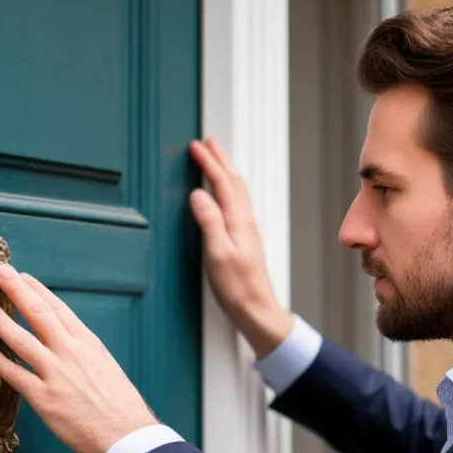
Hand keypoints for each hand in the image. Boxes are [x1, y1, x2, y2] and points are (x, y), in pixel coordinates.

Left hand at [0, 264, 158, 452]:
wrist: (128, 437)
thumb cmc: (122, 408)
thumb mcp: (108, 368)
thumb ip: (85, 354)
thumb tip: (69, 345)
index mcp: (89, 344)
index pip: (59, 309)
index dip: (38, 290)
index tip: (24, 277)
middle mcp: (71, 353)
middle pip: (39, 313)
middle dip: (17, 290)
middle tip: (0, 273)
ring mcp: (57, 375)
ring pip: (21, 340)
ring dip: (1, 322)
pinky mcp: (45, 399)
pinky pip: (15, 375)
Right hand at [188, 137, 293, 356]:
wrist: (257, 310)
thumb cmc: (238, 288)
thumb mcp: (217, 254)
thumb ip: (208, 222)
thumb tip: (198, 195)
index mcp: (238, 221)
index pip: (222, 184)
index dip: (209, 163)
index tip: (195, 146)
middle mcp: (245, 222)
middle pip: (233, 182)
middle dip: (220, 160)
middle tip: (208, 142)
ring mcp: (247, 230)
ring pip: (237, 191)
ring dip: (226, 171)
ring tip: (217, 159)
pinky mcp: (245, 240)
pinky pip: (237, 203)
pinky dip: (230, 189)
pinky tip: (227, 194)